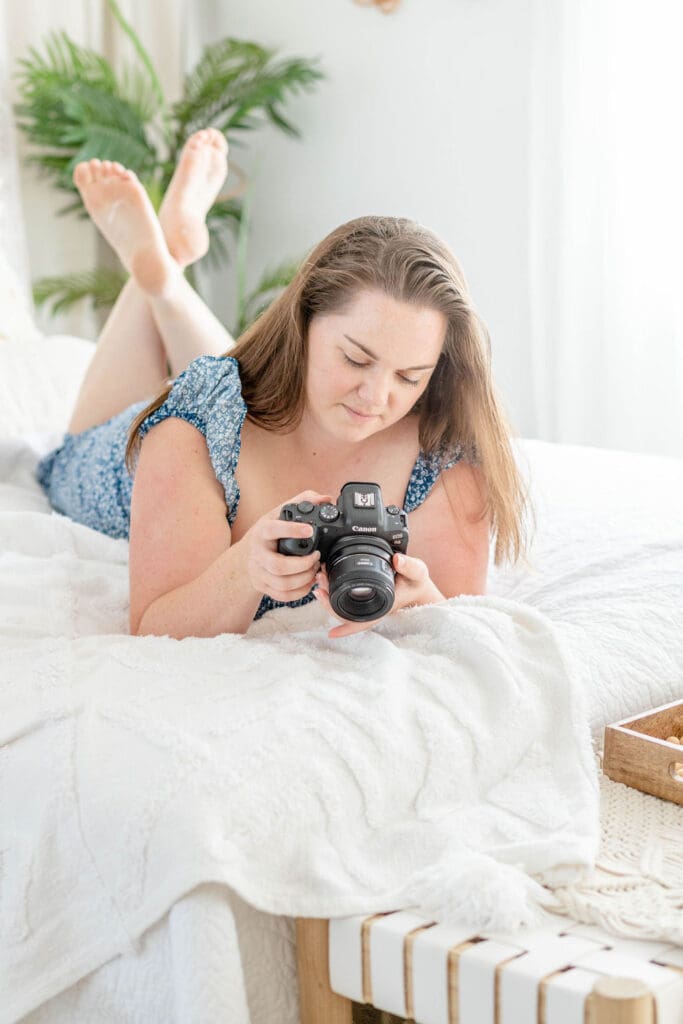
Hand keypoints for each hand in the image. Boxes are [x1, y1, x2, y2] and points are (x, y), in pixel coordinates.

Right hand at [241, 491, 332, 602]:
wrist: (248, 554)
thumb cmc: (270, 532)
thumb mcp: (281, 513)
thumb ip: (303, 501)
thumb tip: (325, 498)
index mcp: (262, 532)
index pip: (273, 530)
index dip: (291, 530)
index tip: (310, 529)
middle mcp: (257, 553)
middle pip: (278, 566)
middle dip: (302, 564)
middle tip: (317, 557)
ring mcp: (258, 572)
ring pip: (282, 583)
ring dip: (304, 578)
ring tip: (314, 569)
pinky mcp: (262, 586)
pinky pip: (282, 595)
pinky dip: (299, 592)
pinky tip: (308, 582)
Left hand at [313, 552, 443, 637]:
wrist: (418, 585)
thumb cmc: (416, 583)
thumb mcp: (417, 572)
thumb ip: (409, 566)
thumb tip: (397, 560)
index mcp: (382, 606)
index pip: (363, 622)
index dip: (347, 629)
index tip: (331, 634)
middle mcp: (372, 608)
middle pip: (346, 614)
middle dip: (330, 603)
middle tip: (320, 585)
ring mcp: (366, 604)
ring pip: (343, 607)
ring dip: (329, 596)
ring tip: (320, 579)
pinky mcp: (363, 596)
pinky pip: (344, 599)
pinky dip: (333, 592)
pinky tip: (325, 582)